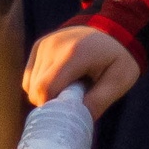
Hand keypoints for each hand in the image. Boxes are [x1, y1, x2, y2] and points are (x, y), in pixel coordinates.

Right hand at [23, 26, 142, 115]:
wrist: (112, 28)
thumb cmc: (118, 57)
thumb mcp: (120, 81)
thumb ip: (99, 101)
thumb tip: (76, 120)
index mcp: (73, 55)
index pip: (46, 88)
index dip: (52, 107)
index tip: (68, 115)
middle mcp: (52, 47)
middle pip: (35, 88)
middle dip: (50, 102)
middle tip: (72, 103)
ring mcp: (43, 45)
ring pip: (29, 83)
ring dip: (45, 94)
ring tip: (69, 89)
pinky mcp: (38, 46)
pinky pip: (29, 75)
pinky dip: (40, 85)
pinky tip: (60, 82)